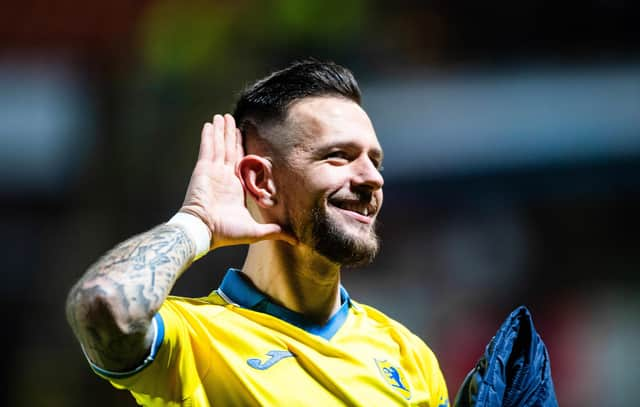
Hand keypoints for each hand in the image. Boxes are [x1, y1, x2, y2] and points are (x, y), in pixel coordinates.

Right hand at [180, 114, 295, 248]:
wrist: (205, 231)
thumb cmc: (226, 233)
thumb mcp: (255, 232)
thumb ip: (274, 232)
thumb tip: (296, 240)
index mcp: (236, 187)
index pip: (241, 162)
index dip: (242, 148)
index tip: (245, 136)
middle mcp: (224, 177)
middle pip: (229, 149)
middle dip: (231, 134)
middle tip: (232, 118)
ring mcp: (213, 171)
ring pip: (219, 145)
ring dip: (221, 130)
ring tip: (222, 116)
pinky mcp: (204, 169)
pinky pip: (208, 148)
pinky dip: (209, 136)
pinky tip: (210, 124)